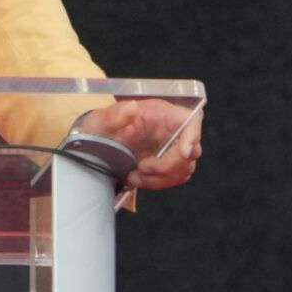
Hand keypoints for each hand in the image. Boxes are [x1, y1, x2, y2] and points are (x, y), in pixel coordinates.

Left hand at [75, 99, 202, 190]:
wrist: (98, 142)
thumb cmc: (103, 126)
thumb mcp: (103, 119)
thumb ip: (115, 115)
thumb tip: (131, 108)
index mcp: (163, 113)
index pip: (191, 120)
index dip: (193, 136)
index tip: (183, 153)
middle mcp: (173, 130)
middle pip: (191, 151)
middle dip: (168, 166)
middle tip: (142, 168)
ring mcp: (172, 148)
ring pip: (184, 168)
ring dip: (161, 178)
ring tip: (134, 177)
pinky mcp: (167, 164)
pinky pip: (174, 178)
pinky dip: (157, 183)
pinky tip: (138, 180)